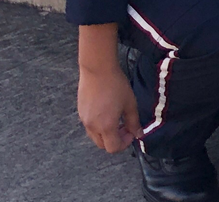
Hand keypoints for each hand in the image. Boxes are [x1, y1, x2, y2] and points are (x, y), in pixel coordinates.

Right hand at [76, 24, 139, 152]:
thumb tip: (138, 134)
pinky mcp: (80, 112)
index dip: (125, 143)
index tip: (131, 132)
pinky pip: (90, 127)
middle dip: (116, 140)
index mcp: (106, 126)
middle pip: (103, 145)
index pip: (113, 148)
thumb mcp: (130, 103)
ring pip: (95, 137)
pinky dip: (99, 126)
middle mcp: (92, 126)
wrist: (97, 70)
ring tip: (116, 118)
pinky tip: (107, 111)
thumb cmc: (116, 85)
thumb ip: (134, 122)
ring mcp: (84, 120)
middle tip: (125, 126)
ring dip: (107, 134)